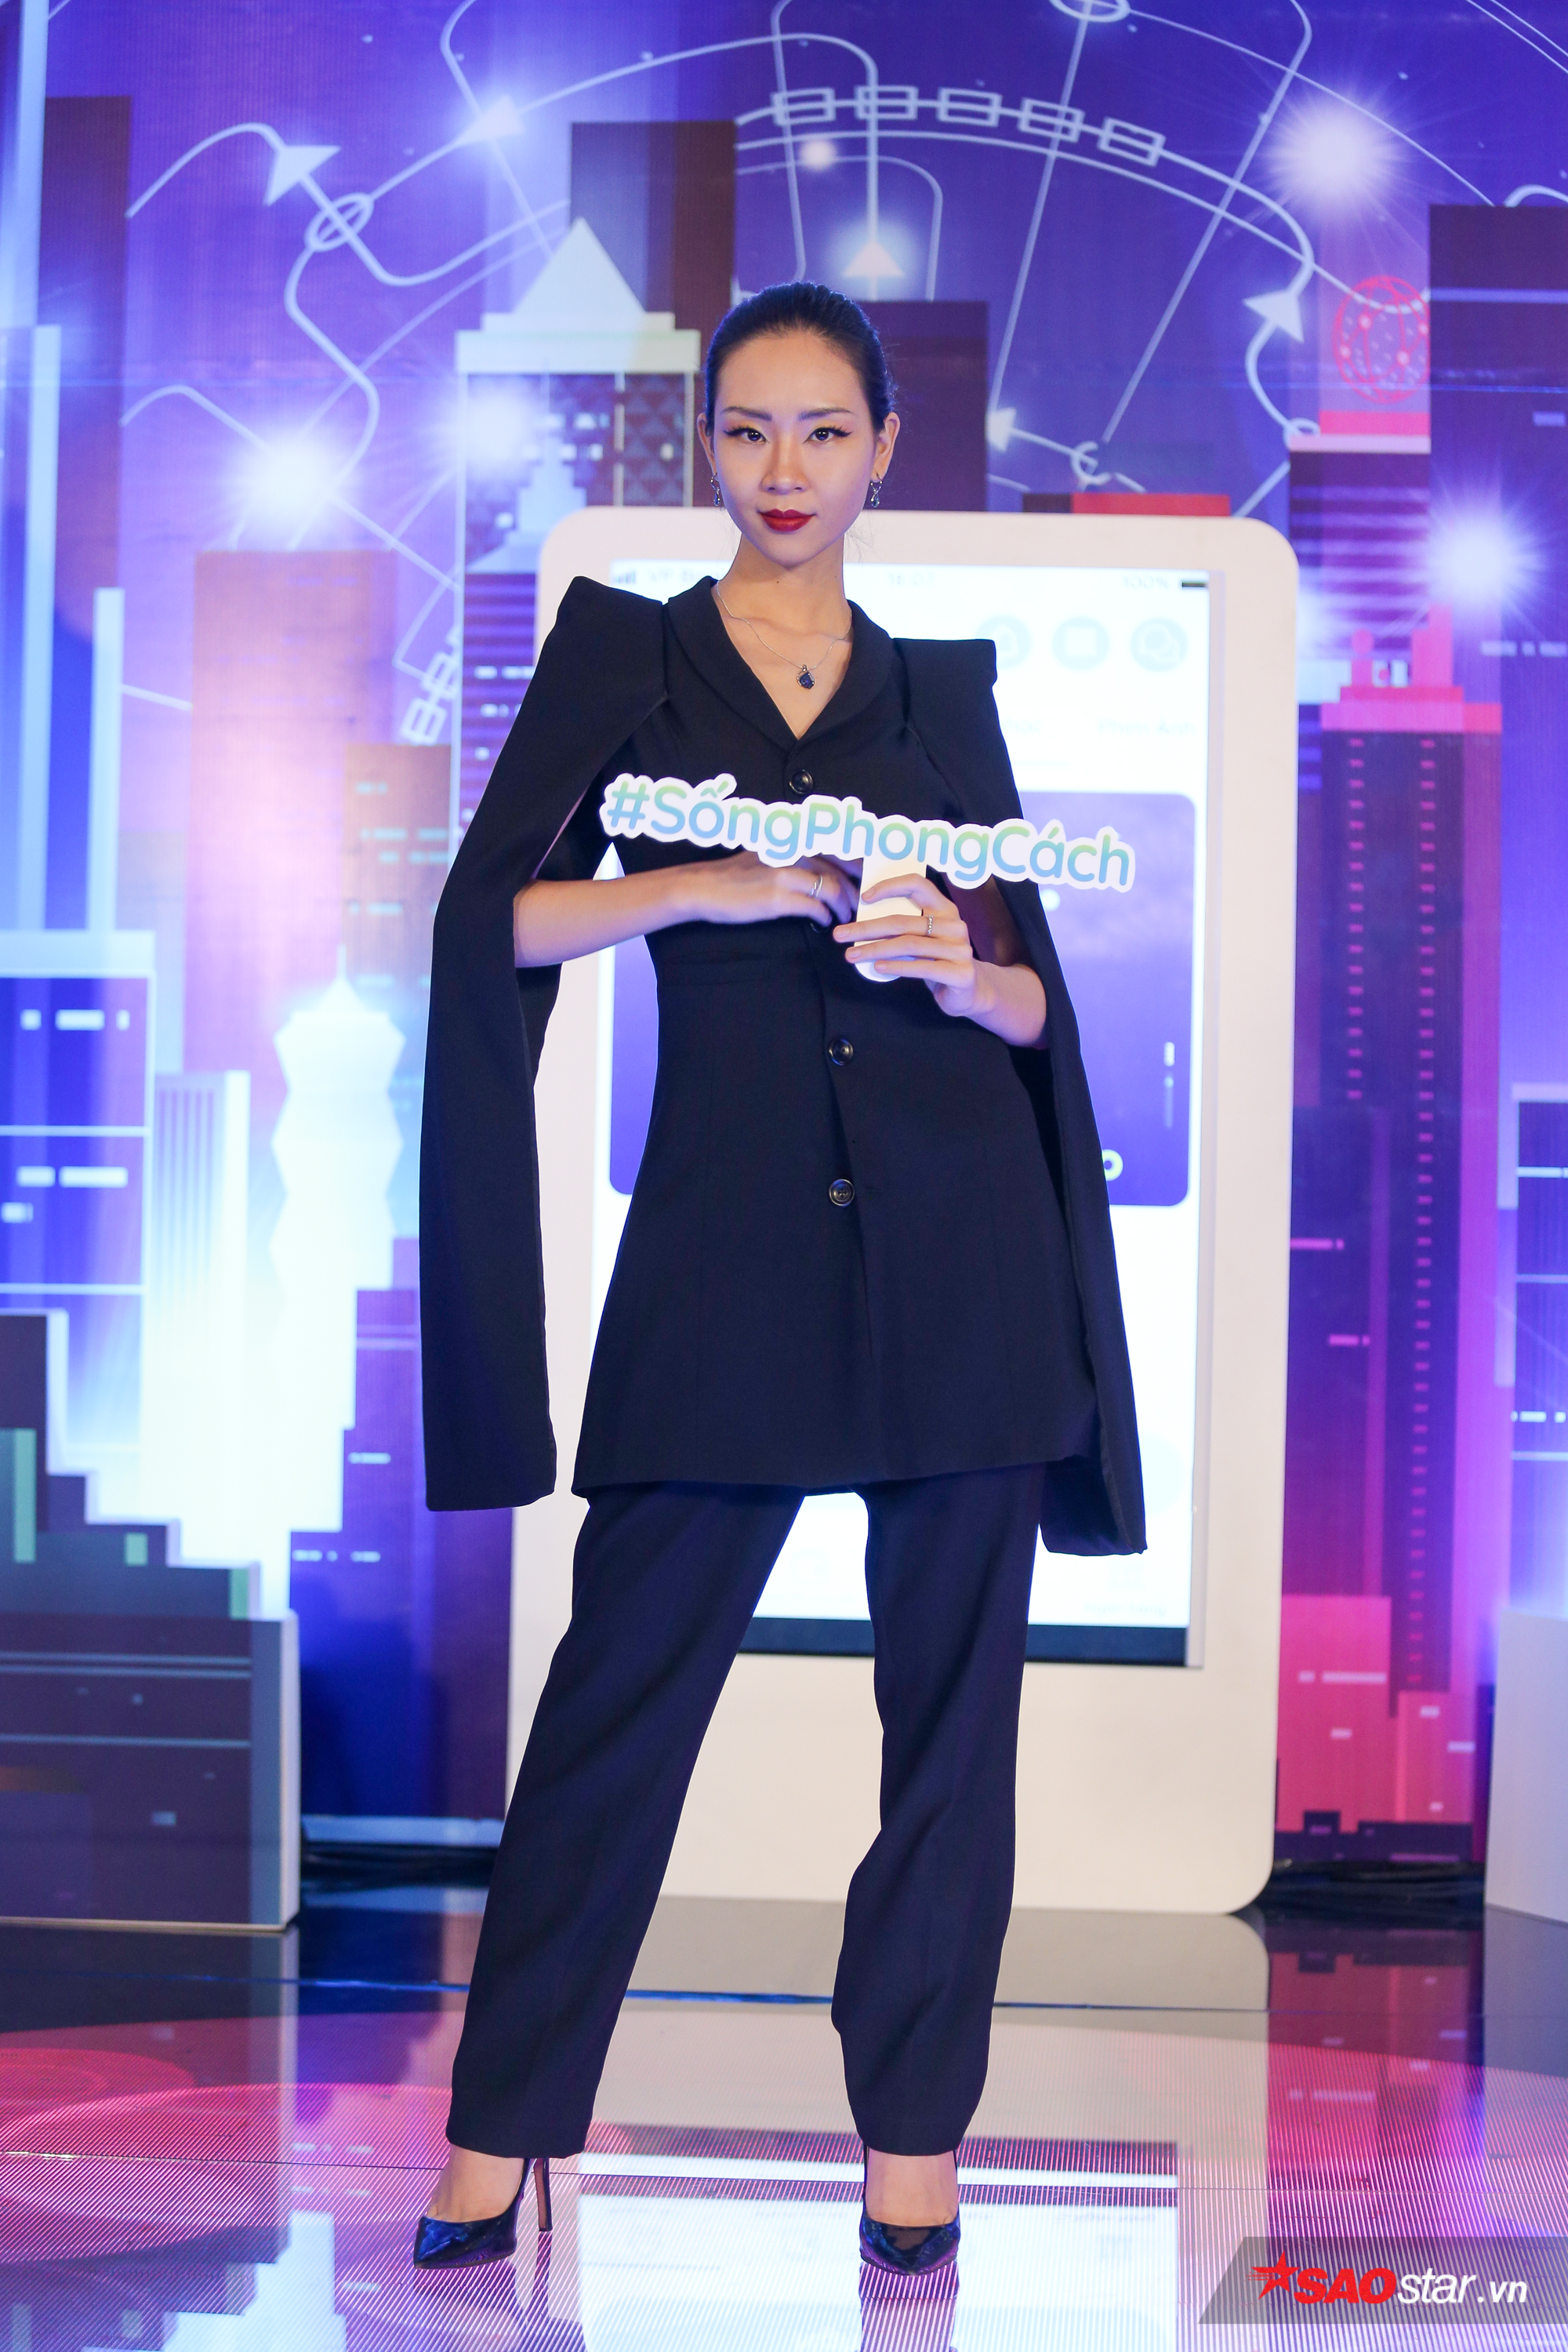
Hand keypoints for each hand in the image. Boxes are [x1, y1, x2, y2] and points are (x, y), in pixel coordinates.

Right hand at [683, 850, 857, 928]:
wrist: (704, 888)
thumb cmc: (735, 875)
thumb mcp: (768, 855)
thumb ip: (796, 856)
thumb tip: (823, 869)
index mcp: (792, 840)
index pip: (838, 846)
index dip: (858, 861)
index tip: (868, 876)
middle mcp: (792, 851)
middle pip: (840, 869)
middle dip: (856, 889)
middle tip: (861, 904)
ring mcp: (785, 874)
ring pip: (832, 888)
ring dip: (844, 905)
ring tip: (845, 916)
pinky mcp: (778, 898)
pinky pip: (815, 907)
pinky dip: (825, 917)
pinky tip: (824, 922)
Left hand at [834, 872, 980, 1009]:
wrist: (969, 993)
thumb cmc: (938, 962)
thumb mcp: (924, 941)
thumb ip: (906, 929)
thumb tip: (863, 924)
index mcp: (946, 909)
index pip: (917, 885)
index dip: (890, 887)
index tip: (864, 898)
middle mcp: (955, 925)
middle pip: (903, 921)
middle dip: (867, 928)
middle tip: (840, 934)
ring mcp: (960, 949)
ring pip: (908, 944)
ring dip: (875, 949)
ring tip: (851, 955)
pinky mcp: (960, 973)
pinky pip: (922, 967)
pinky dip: (897, 967)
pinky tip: (878, 967)